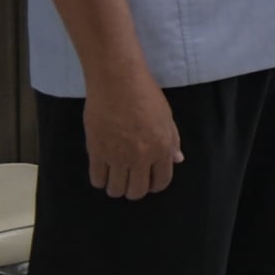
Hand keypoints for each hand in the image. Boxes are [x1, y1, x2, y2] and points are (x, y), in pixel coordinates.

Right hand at [83, 68, 183, 199]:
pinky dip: (100, 180)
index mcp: (162, 149)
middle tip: (131, 181)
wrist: (118, 83)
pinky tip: (103, 171)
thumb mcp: (167, 118)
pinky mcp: (97, 153)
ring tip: (116, 176)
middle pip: (137, 191)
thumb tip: (177, 159)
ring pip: (116, 190)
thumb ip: (172, 142)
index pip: (161, 182)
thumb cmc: (146, 96)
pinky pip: (97, 179)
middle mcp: (141, 158)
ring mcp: (118, 157)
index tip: (149, 181)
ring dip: (116, 187)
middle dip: (135, 190)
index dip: (155, 185)